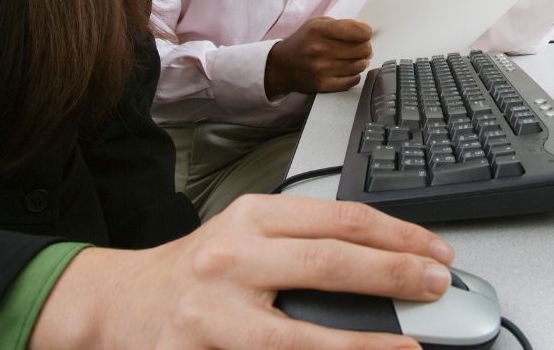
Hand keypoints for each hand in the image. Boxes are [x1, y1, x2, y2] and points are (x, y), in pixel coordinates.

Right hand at [31, 194, 455, 349]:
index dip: (397, 236)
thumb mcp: (248, 237)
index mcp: (251, 217)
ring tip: (408, 349)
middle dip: (393, 276)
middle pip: (328, 264)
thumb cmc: (195, 270)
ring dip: (362, 344)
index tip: (435, 252)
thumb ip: (305, 245)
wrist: (116, 303)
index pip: (339, 219)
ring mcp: (213, 314)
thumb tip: (386, 263)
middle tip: (438, 287)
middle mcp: (231, 258)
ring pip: (299, 336)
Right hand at [266, 17, 373, 97]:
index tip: (365, 34)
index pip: (358, 31)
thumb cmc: (303, 42)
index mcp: (319, 30)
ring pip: (359, 65)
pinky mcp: (322, 85)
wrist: (281, 66)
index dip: (366, 32)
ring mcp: (321, 69)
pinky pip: (352, 80)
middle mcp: (320, 49)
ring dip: (361, 61)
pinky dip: (354, 75)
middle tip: (361, 48)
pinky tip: (349, 70)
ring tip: (355, 58)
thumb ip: (342, 24)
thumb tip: (367, 32)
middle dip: (366, 47)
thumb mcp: (317, 24)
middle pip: (362, 49)